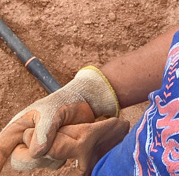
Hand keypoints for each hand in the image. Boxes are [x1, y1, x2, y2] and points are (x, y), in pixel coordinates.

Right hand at [0, 67, 118, 171]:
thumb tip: (35, 153)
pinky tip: (68, 139)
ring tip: (62, 132)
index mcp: (18, 127)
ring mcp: (38, 149)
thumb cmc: (64, 101)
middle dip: (36, 154)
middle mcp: (24, 140)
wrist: (84, 102)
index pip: (1, 146)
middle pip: (19, 161)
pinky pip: (53, 163)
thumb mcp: (53, 110)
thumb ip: (44, 131)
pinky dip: (62, 153)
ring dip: (53, 151)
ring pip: (38, 163)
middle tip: (52, 137)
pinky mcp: (52, 154)